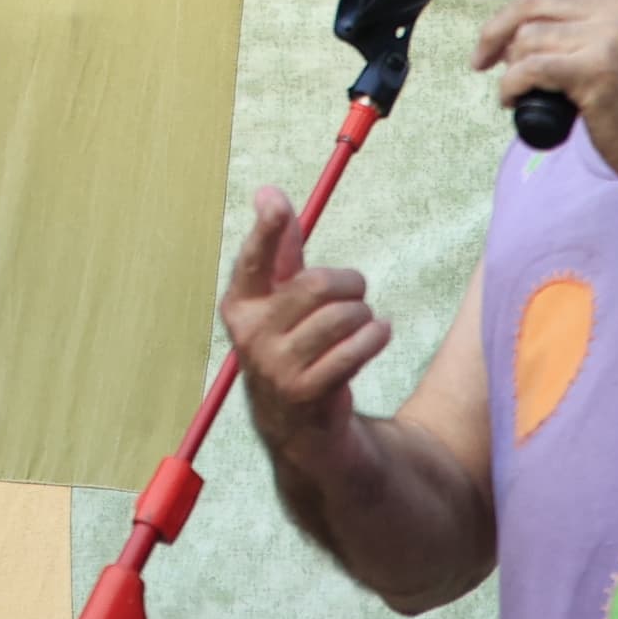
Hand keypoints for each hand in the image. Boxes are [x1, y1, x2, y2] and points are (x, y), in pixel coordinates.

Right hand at [223, 180, 388, 469]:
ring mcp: (277, 367)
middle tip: (356, 291)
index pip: (254, 259)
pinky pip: (355, 350)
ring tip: (363, 323)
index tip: (276, 202)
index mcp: (240, 305)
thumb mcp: (281, 298)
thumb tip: (267, 192)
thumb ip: (279, 247)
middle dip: (349, 283)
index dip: (267, 229)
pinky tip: (377, 335)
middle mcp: (252, 335)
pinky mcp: (307, 392)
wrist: (298, 426)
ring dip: (364, 315)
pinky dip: (375, 336)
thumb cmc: (293, 344)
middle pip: (317, 285)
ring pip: (342, 317)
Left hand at [474, 0, 617, 174]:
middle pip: (531, 2)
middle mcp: (617, 9)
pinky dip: (512, 85)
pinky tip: (514, 100)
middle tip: (482, 59)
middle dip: (495, 31)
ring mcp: (608, 38)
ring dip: (509, 65)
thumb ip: (587, 26)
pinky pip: (530, 68)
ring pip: (528, 36)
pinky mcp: (595, 70)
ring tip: (516, 88)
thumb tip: (526, 28)